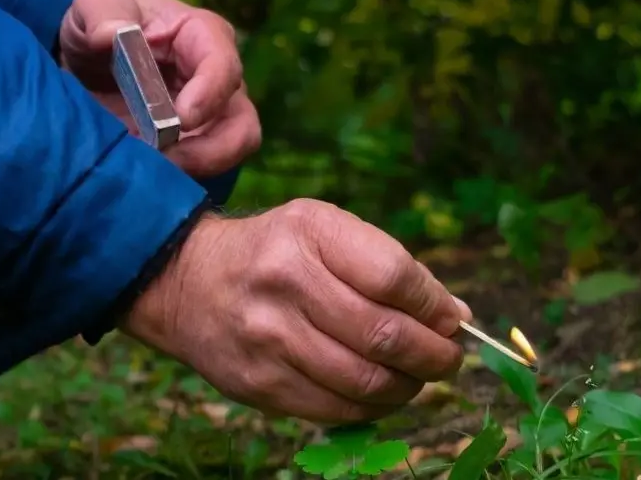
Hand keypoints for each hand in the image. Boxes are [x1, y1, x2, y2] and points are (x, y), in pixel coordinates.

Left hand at [58, 0, 259, 177]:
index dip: (209, 95)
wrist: (89, 59)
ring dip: (194, 168)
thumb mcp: (93, 3)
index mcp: (203, 37)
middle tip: (167, 160)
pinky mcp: (195, 147)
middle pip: (242, 124)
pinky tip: (144, 174)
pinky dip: (176, 178)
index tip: (181, 120)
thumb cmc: (102, 23)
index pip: (224, 66)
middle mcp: (219, 81)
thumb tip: (114, 35)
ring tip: (153, 171)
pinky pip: (200, 170)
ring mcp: (212, 118)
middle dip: (210, 149)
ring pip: (229, 154)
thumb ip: (102, 11)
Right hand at [124, 199, 472, 422]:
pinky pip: (336, 410)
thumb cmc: (277, 252)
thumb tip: (455, 315)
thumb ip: (390, 266)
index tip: (452, 321)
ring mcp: (269, 338)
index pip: (394, 278)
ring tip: (419, 378)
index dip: (435, 307)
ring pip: (365, 381)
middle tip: (449, 358)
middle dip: (433, 355)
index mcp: (309, 232)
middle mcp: (286, 283)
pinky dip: (374, 407)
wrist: (185, 282)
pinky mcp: (259, 384)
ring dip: (409, 387)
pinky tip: (383, 393)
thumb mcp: (325, 230)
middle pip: (384, 335)